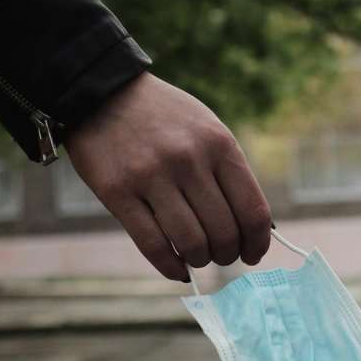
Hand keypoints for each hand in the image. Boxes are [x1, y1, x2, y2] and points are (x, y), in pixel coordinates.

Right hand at [63, 72, 271, 281]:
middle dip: (227, 255)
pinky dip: (171, 267)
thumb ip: (229, 173)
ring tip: (197, 257)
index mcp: (218, 144)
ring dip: (200, 261)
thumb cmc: (164, 118)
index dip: (257, 242)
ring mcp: (151, 177)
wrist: (103, 91)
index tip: (253, 253)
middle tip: (220, 255)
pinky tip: (177, 269)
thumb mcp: (207, 129)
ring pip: (191, 244)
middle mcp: (188, 160)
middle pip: (224, 233)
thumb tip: (255, 228)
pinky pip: (153, 246)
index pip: (252, 210)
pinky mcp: (117, 193)